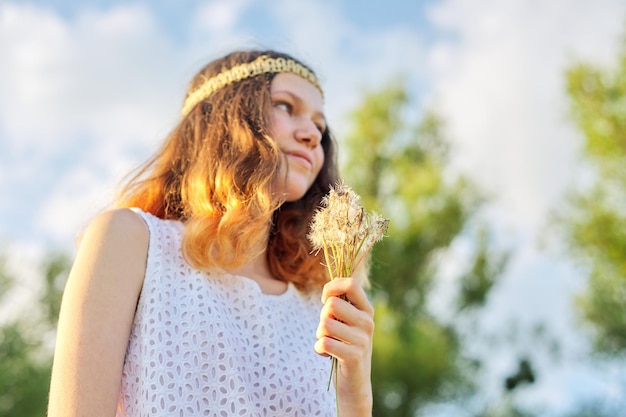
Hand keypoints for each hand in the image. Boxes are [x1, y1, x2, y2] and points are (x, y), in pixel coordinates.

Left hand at [314, 277, 373, 415]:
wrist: (354, 383)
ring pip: (325, 324)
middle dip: (322, 316)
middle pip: (332, 304)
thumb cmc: (344, 346)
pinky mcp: (354, 356)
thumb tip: (328, 289)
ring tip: (328, 342)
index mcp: (366, 309)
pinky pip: (324, 343)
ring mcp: (363, 340)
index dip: (332, 288)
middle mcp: (368, 322)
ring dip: (319, 334)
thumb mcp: (347, 322)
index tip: (325, 300)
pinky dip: (319, 349)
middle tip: (328, 329)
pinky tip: (326, 354)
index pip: (351, 284)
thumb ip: (341, 303)